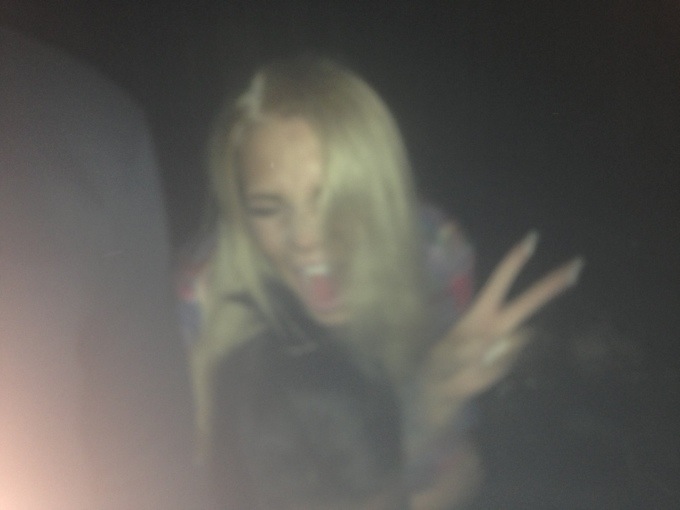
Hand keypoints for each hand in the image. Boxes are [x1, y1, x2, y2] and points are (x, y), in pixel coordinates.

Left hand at [423, 231, 582, 426]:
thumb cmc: (439, 362)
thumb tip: (492, 345)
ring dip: (496, 349)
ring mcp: (509, 342)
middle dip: (552, 283)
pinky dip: (492, 367)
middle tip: (577, 264)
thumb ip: (463, 349)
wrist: (444, 387)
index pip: (501, 280)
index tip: (532, 238)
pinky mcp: (511, 361)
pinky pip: (509, 360)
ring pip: (519, 338)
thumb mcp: (442, 354)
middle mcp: (499, 322)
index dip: (515, 260)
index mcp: (482, 310)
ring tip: (470, 361)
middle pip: (529, 300)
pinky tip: (479, 369)